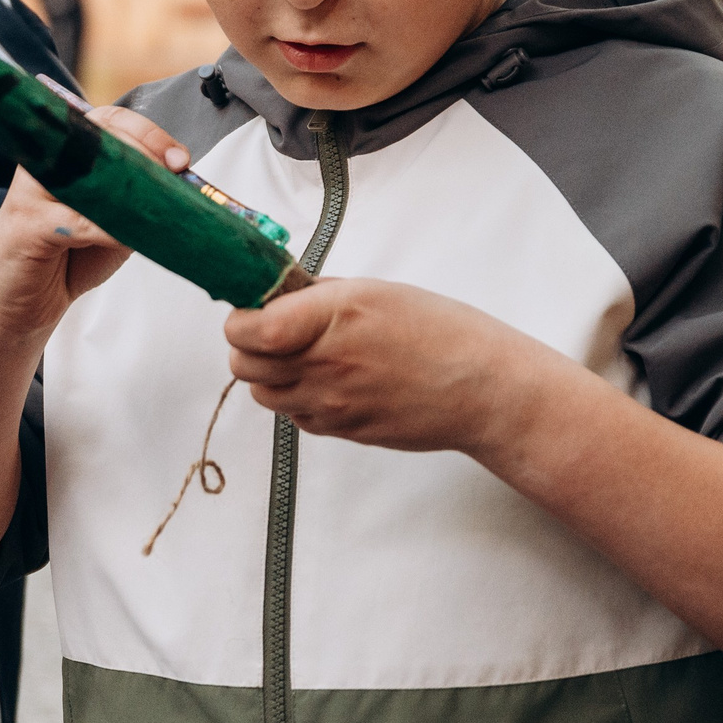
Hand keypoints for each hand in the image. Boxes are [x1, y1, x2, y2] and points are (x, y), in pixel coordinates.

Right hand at [0, 105, 190, 343]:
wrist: (22, 303)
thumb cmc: (67, 257)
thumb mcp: (112, 221)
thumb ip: (136, 198)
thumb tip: (178, 184)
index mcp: (66, 152)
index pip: (109, 121)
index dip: (149, 134)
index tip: (179, 159)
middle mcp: (46, 162)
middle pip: (102, 141)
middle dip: (147, 159)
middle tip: (175, 179)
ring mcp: (32, 191)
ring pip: (90, 176)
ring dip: (130, 192)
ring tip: (157, 208)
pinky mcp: (28, 224)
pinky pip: (79, 221)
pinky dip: (109, 230)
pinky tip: (126, 237)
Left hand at [224, 278, 553, 455]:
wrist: (481, 390)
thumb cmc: (441, 333)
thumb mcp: (375, 291)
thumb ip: (319, 295)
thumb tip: (279, 296)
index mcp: (331, 317)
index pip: (247, 330)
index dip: (241, 319)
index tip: (252, 310)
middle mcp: (324, 364)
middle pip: (244, 365)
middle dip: (249, 347)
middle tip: (272, 332)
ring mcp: (330, 404)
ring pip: (263, 394)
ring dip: (270, 375)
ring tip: (303, 356)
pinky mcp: (340, 430)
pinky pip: (295, 415)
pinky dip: (298, 398)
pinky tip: (329, 381)